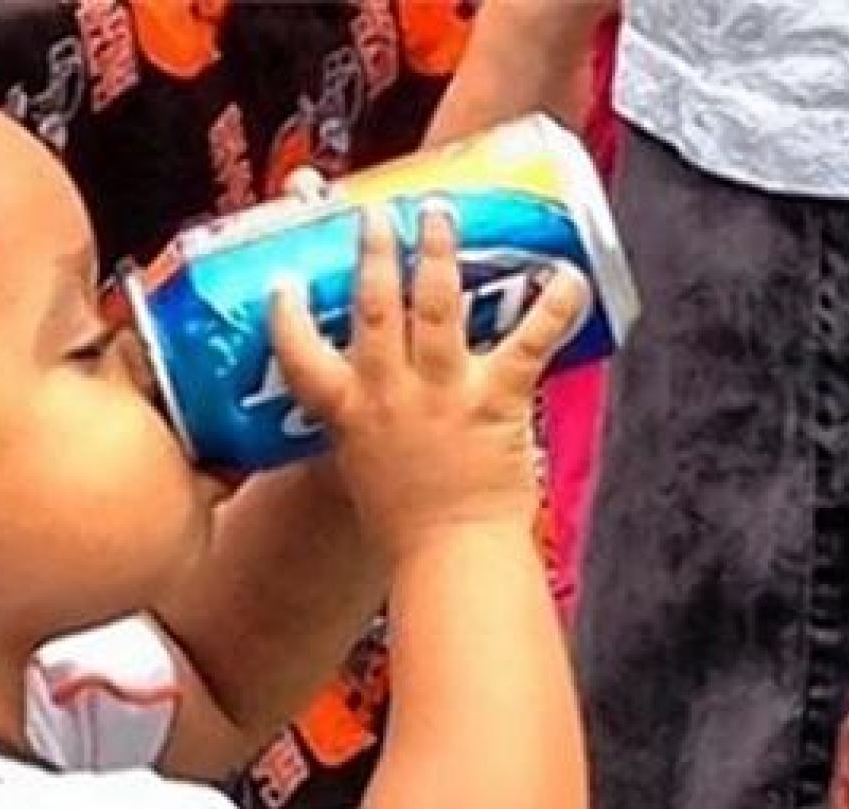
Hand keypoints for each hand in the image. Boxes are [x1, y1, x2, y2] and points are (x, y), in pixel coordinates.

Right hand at [268, 204, 587, 558]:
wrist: (452, 556)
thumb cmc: (409, 526)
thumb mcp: (361, 467)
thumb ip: (363, 425)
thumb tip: (370, 404)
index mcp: (348, 411)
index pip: (299, 353)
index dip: (288, 314)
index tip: (284, 281)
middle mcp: (389, 392)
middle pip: (372, 305)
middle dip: (373, 250)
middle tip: (376, 212)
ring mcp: (442, 392)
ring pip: (436, 305)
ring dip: (438, 252)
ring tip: (440, 214)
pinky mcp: (495, 399)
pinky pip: (528, 340)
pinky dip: (551, 303)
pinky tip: (564, 271)